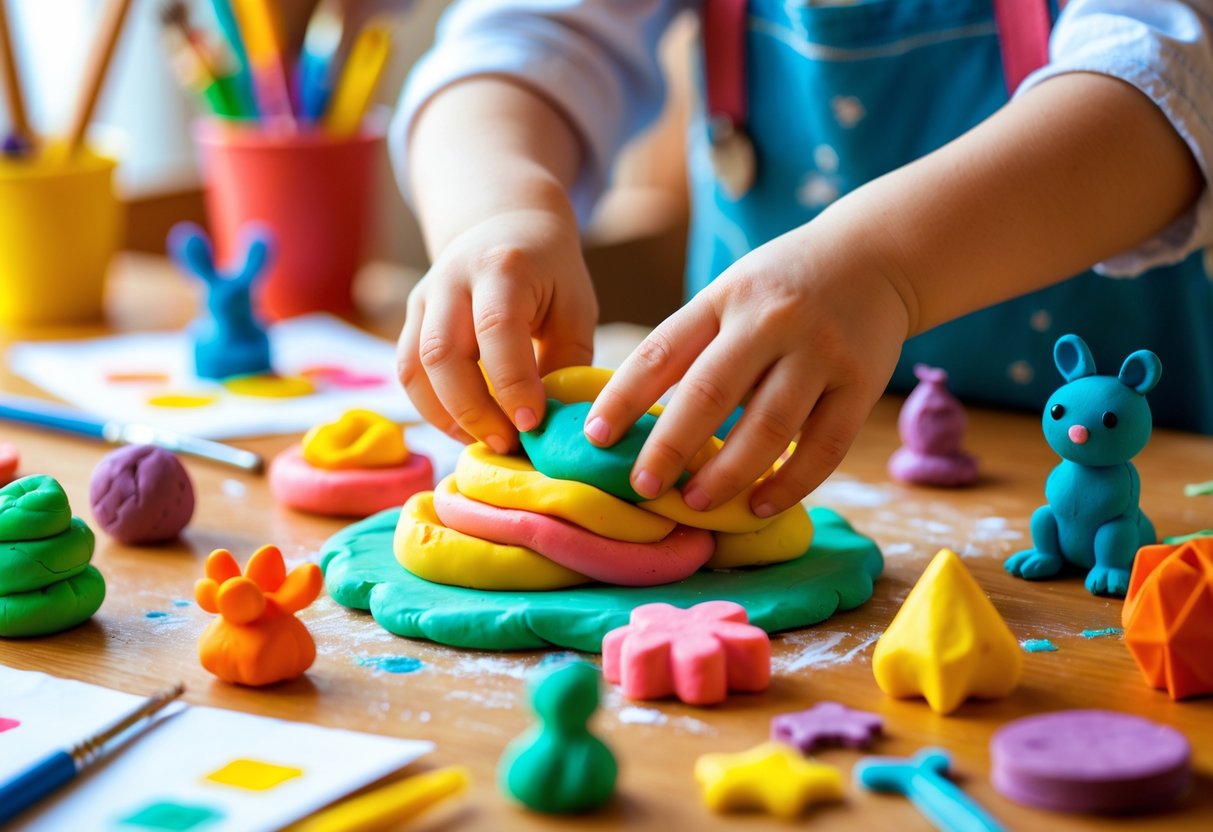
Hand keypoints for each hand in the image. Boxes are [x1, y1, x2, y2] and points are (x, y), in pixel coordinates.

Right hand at [397, 206, 597, 451]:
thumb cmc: (549, 273)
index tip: (532, 423)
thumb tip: (553, 425)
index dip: (512, 383)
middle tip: (508, 443)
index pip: (497, 329)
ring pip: (414, 367)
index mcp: (502, 266)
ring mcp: (424, 298)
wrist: (505, 224)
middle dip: (473, 409)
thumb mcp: (574, 308)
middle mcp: (452, 279)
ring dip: (446, 415)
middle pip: (442, 352)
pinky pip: (408, 372)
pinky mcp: (411, 319)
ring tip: (485, 440)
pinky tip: (464, 426)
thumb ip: (566, 363)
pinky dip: (432, 408)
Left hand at [584, 219, 909, 516]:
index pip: (663, 350)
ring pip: (768, 426)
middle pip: (710, 392)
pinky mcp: (862, 383)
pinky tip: (758, 504)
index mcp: (724, 298)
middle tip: (642, 487)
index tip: (594, 437)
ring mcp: (820, 353)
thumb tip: (632, 417)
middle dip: (669, 446)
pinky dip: (789, 483)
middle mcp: (770, 321)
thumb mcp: (730, 293)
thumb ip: (691, 344)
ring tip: (695, 503)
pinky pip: (824, 446)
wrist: (875, 256)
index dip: (623, 397)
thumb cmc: (782, 288)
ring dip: (727, 473)